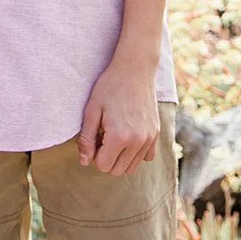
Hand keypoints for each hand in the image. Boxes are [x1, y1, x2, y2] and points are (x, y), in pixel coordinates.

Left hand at [77, 61, 159, 175]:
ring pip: (132, 167)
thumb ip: (86, 139)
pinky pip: (146, 157)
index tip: (95, 136)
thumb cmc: (109, 87)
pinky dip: (135, 153)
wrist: (135, 69)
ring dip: (120, 158)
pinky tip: (128, 135)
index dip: (95, 154)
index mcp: (119, 137)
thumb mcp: (92, 110)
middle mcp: (137, 142)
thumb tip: (85, 162)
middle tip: (103, 135)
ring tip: (115, 135)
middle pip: (117, 170)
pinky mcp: (156, 134)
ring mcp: (149, 139)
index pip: (103, 166)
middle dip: (106, 158)